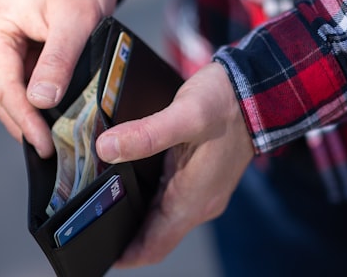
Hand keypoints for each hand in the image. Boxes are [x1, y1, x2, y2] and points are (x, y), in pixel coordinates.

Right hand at [0, 0, 117, 156]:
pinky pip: (28, 78)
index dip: (23, 119)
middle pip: (3, 91)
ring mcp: (9, 42)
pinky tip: (53, 115)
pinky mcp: (27, 45)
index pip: (4, 84)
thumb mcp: (74, 20)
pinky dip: (39, 99)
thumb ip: (57, 60)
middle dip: (24, 122)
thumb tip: (40, 102)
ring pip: (15, 88)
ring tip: (50, 140)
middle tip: (48, 150)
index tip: (43, 144)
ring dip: (30, 114)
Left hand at [96, 62, 253, 266]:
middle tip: (92, 221)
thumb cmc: (225, 103)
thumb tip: (106, 149)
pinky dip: (149, 198)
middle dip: (124, 233)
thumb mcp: (185, 114)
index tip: (97, 252)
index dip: (125, 255)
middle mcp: (199, 201)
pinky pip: (171, 198)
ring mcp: (202, 189)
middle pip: (156, 233)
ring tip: (105, 204)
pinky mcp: (201, 175)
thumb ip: (146, 134)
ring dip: (136, 216)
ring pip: (163, 216)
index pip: (155, 246)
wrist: (254, 92)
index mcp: (194, 198)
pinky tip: (132, 181)